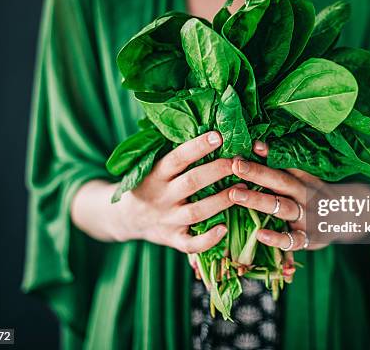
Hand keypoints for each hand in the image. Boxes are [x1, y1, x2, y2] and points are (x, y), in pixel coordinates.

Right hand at [112, 131, 243, 252]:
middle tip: (239, 162)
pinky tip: (225, 229)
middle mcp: (161, 197)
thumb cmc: (150, 184)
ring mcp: (167, 220)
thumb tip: (207, 125)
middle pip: (191, 182)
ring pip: (197, 212)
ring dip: (222, 200)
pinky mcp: (172, 239)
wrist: (125, 218)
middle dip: (217, 171)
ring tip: (243, 189)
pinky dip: (208, 239)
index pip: (176, 158)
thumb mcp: (153, 166)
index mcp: (155, 174)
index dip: (197, 147)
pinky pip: (191, 244)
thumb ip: (176, 154)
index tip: (218, 135)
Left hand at [228, 140, 327, 251]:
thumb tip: (256, 146)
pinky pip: (292, 239)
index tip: (252, 146)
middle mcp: (306, 195)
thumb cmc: (315, 199)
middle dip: (258, 173)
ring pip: (282, 207)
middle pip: (281, 182)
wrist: (347, 222)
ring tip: (235, 194)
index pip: (285, 164)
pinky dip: (277, 238)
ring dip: (258, 200)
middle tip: (236, 166)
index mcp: (305, 179)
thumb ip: (282, 167)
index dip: (269, 155)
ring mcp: (308, 217)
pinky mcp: (308, 239)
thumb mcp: (305, 182)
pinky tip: (259, 234)